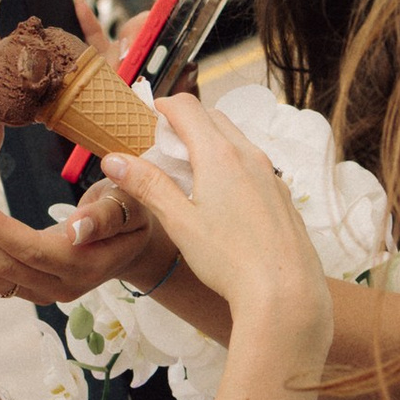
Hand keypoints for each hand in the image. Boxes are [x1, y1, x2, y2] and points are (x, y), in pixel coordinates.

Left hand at [0, 175, 171, 307]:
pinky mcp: (29, 288)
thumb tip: (77, 229)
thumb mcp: (130, 205)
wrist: (133, 242)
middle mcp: (60, 288)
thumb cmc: (132, 213)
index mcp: (83, 267)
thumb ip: (106, 217)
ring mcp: (43, 293)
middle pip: (1, 264)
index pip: (27, 250)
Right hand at [99, 97, 327, 357]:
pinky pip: (253, 166)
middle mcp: (250, 156)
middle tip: (162, 149)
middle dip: (185, 124)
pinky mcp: (282, 196)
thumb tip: (114, 159)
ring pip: (236, 142)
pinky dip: (231, 167)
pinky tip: (221, 201)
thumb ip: (148, 186)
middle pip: (213, 118)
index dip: (163, 107)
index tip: (147, 118)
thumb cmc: (229, 259)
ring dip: (209, 145)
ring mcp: (271, 175)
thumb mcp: (179, 222)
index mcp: (220, 154)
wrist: (285, 292)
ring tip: (188, 177)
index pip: (187, 108)